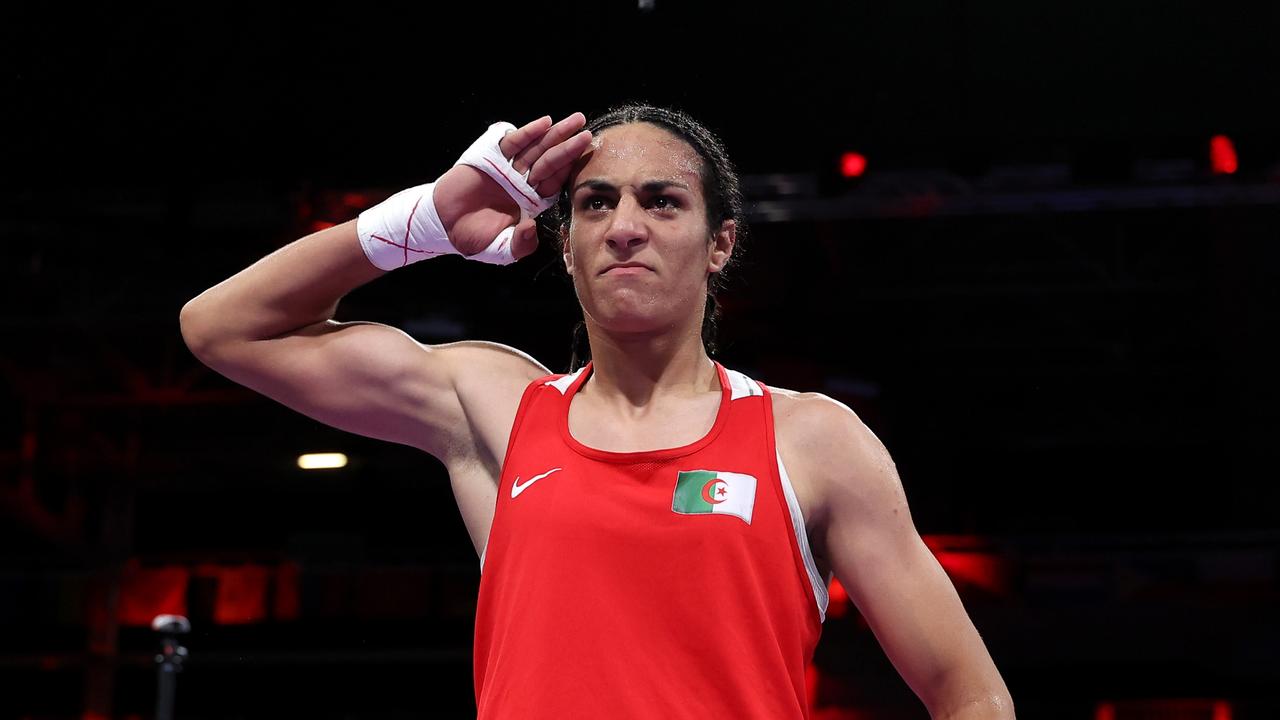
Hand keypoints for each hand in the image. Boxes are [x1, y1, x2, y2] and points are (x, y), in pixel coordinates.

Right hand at [433, 113, 592, 259]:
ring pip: (537, 149)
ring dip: (556, 134)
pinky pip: (513, 143)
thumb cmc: (473, 237)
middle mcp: (523, 182)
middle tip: (587, 132)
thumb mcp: (501, 249)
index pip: (555, 183)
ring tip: (575, 121)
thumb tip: (531, 227)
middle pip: (551, 162)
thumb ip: (520, 245)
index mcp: (531, 202)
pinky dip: (528, 133)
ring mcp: (508, 168)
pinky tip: (544, 123)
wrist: (444, 225)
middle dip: (569, 147)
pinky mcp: (491, 157)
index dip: (570, 171)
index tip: (587, 160)